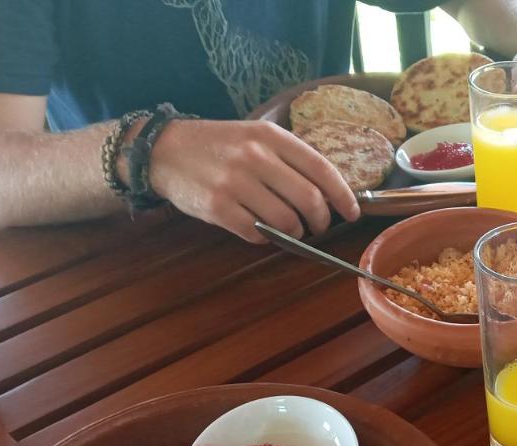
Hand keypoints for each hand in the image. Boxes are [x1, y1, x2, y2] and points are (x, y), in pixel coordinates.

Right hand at [143, 118, 360, 243]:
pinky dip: (264, 238)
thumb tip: (328, 193)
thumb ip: (288, 159)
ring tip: (288, 229)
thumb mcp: (255, 136)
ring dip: (294, 233)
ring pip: (286, 221)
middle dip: (321, 221)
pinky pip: (257, 234)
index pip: (321, 169)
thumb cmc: (219, 146)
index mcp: (270, 136)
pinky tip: (258, 229)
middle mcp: (255, 157)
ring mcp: (235, 183)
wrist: (164, 150)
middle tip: (318, 228)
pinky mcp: (218, 208)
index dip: (343, 195)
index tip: (352, 213)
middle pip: (309, 200)